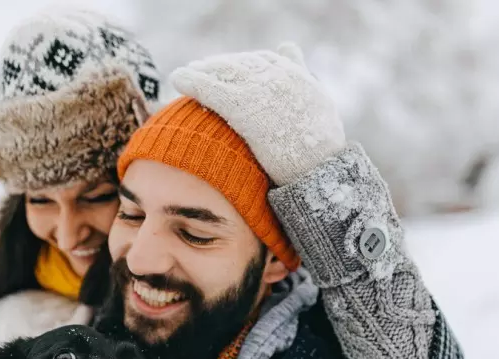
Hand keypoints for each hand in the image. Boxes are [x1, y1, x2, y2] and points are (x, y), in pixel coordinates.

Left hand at [171, 43, 345, 185]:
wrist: (317, 171)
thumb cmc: (320, 149)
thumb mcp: (318, 104)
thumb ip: (300, 74)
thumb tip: (288, 47)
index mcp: (296, 75)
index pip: (262, 61)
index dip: (242, 63)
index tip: (226, 67)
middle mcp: (277, 76)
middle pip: (240, 64)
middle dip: (218, 65)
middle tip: (199, 66)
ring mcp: (260, 90)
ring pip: (223, 72)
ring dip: (202, 70)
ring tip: (186, 73)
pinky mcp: (243, 106)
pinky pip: (211, 88)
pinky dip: (192, 80)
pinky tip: (178, 79)